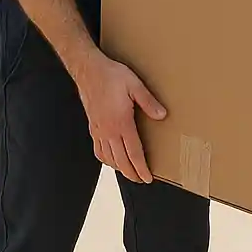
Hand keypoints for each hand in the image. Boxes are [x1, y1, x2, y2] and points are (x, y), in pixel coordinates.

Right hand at [75, 52, 166, 183]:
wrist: (89, 70)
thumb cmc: (113, 76)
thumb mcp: (135, 86)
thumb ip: (149, 102)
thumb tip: (162, 116)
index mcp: (121, 123)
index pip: (133, 153)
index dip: (141, 167)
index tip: (148, 178)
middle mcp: (108, 131)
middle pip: (120, 160)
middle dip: (132, 173)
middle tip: (142, 180)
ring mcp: (98, 130)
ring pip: (108, 157)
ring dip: (119, 168)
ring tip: (129, 172)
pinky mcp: (93, 126)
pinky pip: (98, 150)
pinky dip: (106, 159)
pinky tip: (111, 159)